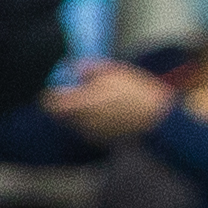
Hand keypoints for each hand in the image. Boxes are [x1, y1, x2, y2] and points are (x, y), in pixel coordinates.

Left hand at [55, 62, 173, 144]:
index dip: (52, 94)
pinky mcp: (101, 141)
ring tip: (100, 102)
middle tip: (83, 93)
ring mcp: (90, 133)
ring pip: (75, 122)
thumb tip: (75, 67)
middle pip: (61, 114)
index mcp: (80, 104)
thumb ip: (90, 69)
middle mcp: (80, 122)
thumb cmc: (136, 92)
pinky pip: (89, 130)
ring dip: (80, 113)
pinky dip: (93, 122)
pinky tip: (109, 114)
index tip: (59, 88)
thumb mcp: (114, 72)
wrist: (158, 117)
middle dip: (68, 103)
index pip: (50, 103)